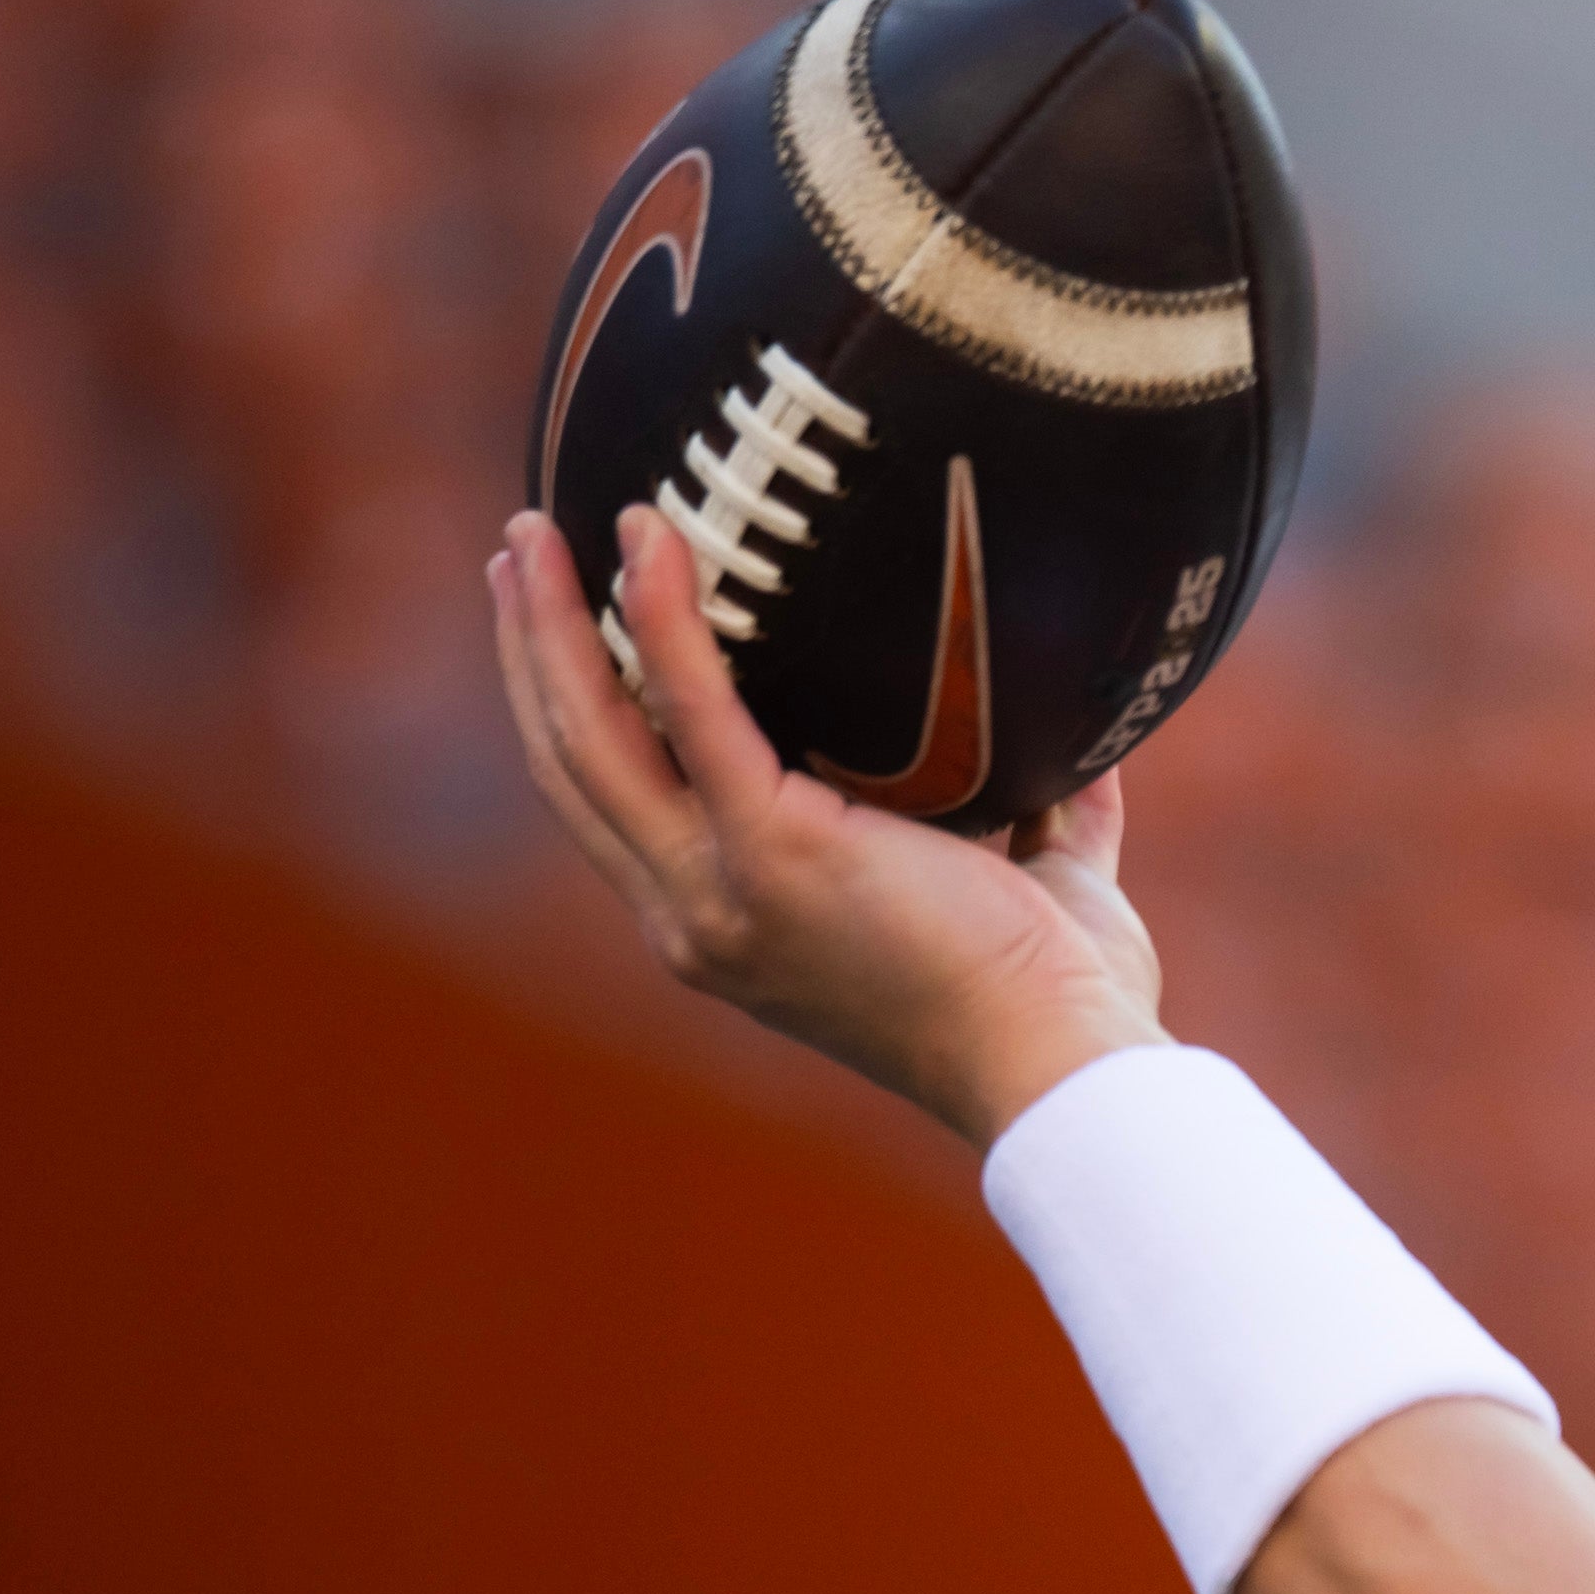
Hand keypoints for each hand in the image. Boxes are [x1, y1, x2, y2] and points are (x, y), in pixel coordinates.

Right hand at [486, 501, 1168, 1142]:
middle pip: (576, 765)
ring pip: (592, 738)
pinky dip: (663, 617)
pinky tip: (649, 541)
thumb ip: (1032, 814)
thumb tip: (1069, 739)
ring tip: (540, 532)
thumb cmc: (1061, 999)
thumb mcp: (1025, 886)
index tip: (563, 621)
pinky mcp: (771, 854)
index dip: (577, 710)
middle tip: (525, 552)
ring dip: (553, 626)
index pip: (622, 809)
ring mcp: (723, 892)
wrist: (1069, 1062)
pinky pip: (691, 709)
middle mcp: (702, 920)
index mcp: (738, 931)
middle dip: (536, 653)